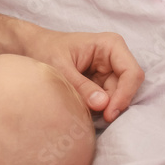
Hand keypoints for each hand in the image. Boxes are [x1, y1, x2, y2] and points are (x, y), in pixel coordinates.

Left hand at [22, 29, 143, 121]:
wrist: (33, 48)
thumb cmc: (46, 50)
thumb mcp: (61, 68)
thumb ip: (82, 86)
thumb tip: (103, 104)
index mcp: (110, 45)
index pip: (132, 73)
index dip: (125, 95)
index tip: (109, 113)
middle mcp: (115, 57)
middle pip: (127, 87)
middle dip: (114, 104)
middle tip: (97, 119)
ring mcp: (109, 71)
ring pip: (117, 96)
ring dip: (104, 107)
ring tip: (84, 111)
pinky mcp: (101, 83)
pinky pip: (106, 100)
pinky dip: (97, 108)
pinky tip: (83, 109)